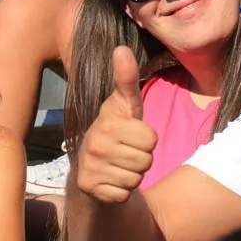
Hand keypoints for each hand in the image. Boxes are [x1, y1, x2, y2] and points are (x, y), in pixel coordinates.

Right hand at [75, 46, 157, 202]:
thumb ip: (126, 79)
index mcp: (107, 122)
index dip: (146, 139)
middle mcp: (95, 143)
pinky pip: (124, 194)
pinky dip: (120, 191)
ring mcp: (91, 167)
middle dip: (141, 159)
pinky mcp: (91, 188)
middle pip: (147, 160)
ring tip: (117, 166)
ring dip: (132, 175)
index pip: (151, 138)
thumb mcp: (124, 106)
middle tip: (125, 153)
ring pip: (136, 178)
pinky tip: (110, 180)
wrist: (89, 169)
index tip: (131, 135)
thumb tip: (122, 47)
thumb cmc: (115, 132)